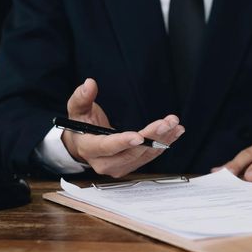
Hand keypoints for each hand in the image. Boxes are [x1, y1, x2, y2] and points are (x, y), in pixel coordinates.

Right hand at [62, 78, 184, 177]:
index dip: (123, 142)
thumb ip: (82, 97)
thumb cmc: (81, 126)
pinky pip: (149, 157)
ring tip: (174, 124)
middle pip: (131, 153)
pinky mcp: (130, 166)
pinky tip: (174, 132)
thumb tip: (89, 84)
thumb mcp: (77, 110)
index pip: (106, 147)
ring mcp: (118, 167)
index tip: (139, 136)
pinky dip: (163, 144)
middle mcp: (104, 163)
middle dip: (151, 138)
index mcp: (89, 148)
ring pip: (144, 156)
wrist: (84, 145)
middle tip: (166, 123)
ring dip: (162, 140)